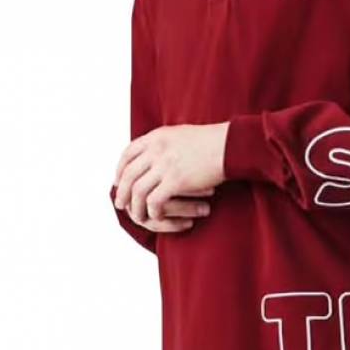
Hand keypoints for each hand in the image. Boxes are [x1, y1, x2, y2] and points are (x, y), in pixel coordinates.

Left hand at [112, 122, 229, 231]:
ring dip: (135, 206)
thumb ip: (165, 142)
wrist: (231, 145)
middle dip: (122, 191)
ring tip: (138, 215)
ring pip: (137, 191)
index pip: (128, 153)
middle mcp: (156, 149)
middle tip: (120, 203)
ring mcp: (165, 165)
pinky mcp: (176, 181)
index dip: (120, 170)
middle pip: (128, 174)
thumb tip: (157, 149)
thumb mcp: (182, 134)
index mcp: (156, 137)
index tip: (119, 181)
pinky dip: (153, 211)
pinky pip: (154, 201)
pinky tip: (157, 215)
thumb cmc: (213, 141)